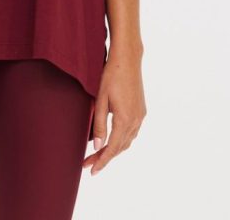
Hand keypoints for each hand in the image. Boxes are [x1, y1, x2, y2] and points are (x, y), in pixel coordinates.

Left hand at [82, 47, 146, 174]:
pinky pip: (132, 132)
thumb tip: (97, 147)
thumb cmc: (111, 76)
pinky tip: (113, 140)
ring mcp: (140, 116)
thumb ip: (99, 124)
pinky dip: (122, 140)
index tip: (91, 171)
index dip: (101, 161)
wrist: (127, 59)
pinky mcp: (141, 110)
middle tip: (89, 164)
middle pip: (120, 148)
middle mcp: (136, 121)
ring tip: (98, 155)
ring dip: (114, 150)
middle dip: (104, 158)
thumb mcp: (101, 99)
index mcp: (125, 120)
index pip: (112, 148)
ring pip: (127, 141)